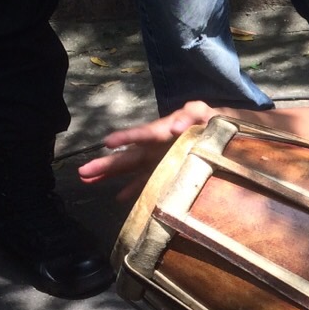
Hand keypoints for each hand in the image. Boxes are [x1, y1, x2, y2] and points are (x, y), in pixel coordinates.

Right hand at [78, 101, 217, 199]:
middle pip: (129, 156)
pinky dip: (134, 190)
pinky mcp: (168, 172)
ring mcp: (160, 161)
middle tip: (83, 171)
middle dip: (106, 164)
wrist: (225, 133)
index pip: (143, 135)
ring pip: (132, 170)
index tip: (109, 142)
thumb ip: (191, 114)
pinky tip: (119, 198)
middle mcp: (156, 147)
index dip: (127, 138)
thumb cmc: (212, 119)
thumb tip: (173, 126)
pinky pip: (148, 182)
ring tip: (88, 180)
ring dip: (111, 175)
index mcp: (163, 131)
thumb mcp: (203, 112)